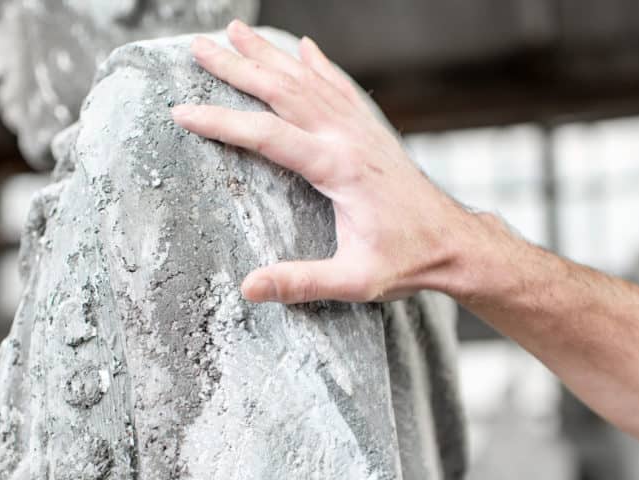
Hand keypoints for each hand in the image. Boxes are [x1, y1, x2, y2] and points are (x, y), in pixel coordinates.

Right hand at [172, 20, 491, 303]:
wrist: (456, 243)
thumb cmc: (407, 262)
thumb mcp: (354, 281)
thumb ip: (301, 282)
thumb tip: (249, 288)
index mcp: (338, 169)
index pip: (266, 135)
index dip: (220, 121)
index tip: (182, 111)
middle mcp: (348, 138)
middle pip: (283, 90)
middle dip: (237, 67)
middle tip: (198, 45)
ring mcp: (361, 130)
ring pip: (309, 80)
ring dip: (270, 55)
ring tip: (236, 31)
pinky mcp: (372, 133)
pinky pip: (340, 87)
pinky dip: (319, 64)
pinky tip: (304, 49)